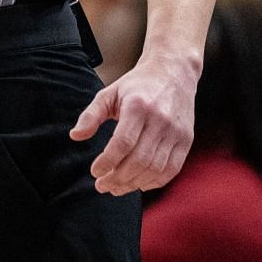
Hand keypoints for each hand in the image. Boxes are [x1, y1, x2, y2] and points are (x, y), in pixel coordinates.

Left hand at [71, 51, 198, 194]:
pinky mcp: (187, 140)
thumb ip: (91, 115)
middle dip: (118, 178)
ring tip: (116, 187)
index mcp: (138, 106)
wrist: (173, 73)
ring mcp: (176, 132)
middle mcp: (160, 120)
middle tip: (102, 186)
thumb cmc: (136, 85)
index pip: (123, 142)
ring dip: (134, 183)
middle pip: (139, 159)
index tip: (94, 172)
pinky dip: (155, 181)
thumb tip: (75, 136)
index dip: (107, 161)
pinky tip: (139, 184)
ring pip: (156, 168)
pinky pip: (172, 169)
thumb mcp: (109, 93)